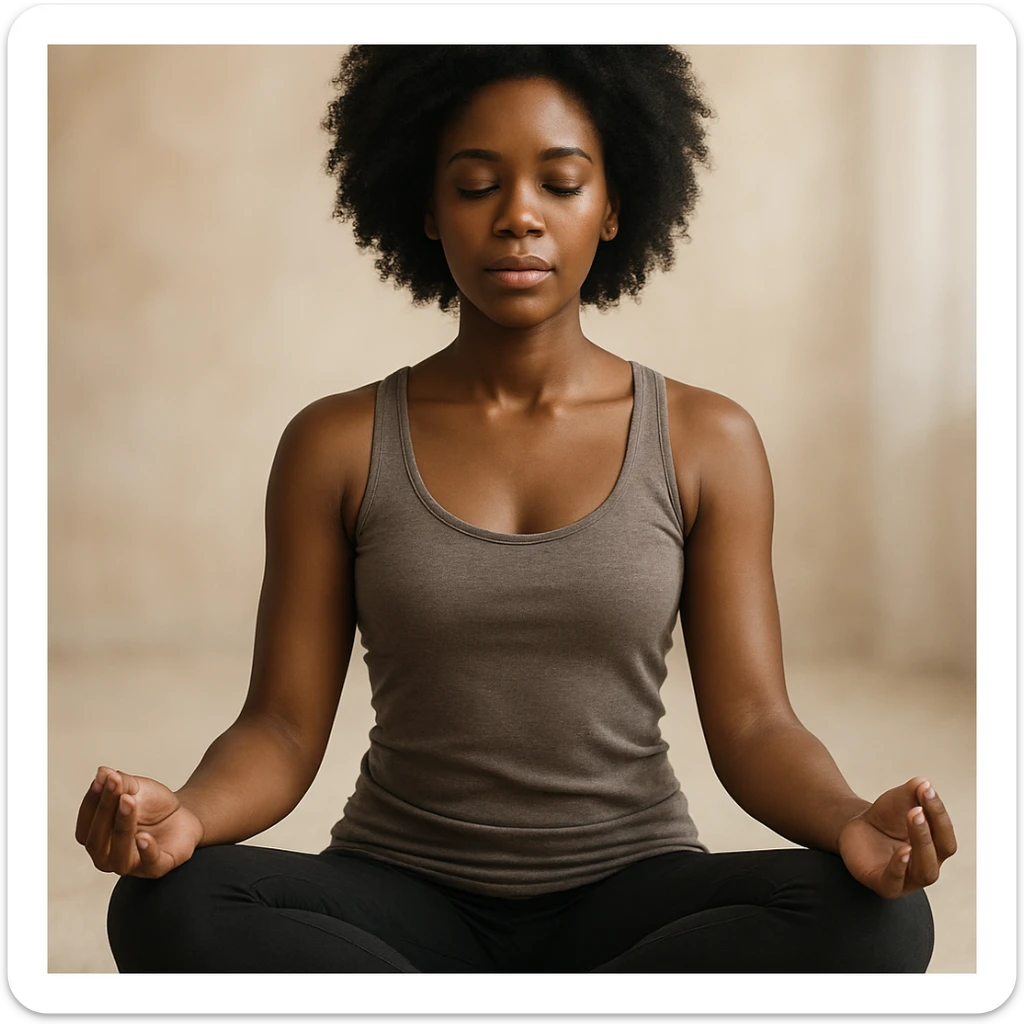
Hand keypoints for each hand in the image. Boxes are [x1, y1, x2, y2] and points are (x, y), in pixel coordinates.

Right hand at [75, 766, 204, 879]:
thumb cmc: (152, 804)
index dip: (92, 800)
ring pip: (119, 855)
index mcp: (96, 837)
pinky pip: (150, 864)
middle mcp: (107, 856)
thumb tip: (103, 771)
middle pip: (97, 839)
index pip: (86, 822)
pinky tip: (144, 836)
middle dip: (105, 810)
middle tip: (116, 785)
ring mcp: (131, 865)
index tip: (103, 778)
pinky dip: (147, 850)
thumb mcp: (137, 788)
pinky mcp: (156, 868)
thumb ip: (121, 782)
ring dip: (122, 827)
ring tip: (129, 802)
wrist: (183, 816)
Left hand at [837, 776, 956, 898]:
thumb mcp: (897, 802)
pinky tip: (902, 851)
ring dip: (921, 844)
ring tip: (914, 820)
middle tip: (916, 809)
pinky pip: (895, 882)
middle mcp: (927, 866)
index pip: (945, 834)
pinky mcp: (885, 886)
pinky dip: (899, 867)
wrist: (856, 830)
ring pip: (924, 870)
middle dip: (928, 829)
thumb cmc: (885, 818)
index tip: (926, 789)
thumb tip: (923, 783)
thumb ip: (911, 793)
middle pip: (938, 852)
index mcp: (936, 848)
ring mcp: (908, 880)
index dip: (938, 812)